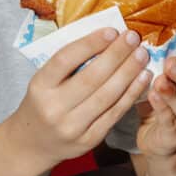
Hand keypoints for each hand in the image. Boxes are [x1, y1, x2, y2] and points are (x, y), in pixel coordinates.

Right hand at [10, 28, 150, 171]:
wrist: (32, 144)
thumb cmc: (43, 102)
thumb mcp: (44, 81)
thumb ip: (69, 63)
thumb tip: (106, 38)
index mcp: (40, 86)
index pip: (65, 60)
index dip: (90, 44)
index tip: (112, 31)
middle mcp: (54, 107)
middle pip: (91, 78)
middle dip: (117, 55)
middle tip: (134, 37)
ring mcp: (72, 126)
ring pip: (107, 96)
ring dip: (129, 73)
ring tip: (142, 55)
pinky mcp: (89, 140)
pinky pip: (115, 113)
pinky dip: (132, 93)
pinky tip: (143, 78)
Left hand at [136, 42, 175, 157]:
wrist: (153, 139)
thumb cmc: (157, 102)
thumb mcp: (159, 78)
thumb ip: (158, 61)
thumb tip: (147, 32)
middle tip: (172, 62)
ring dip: (173, 93)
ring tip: (160, 81)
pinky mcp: (175, 135)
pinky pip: (170, 121)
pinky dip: (162, 109)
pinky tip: (153, 97)